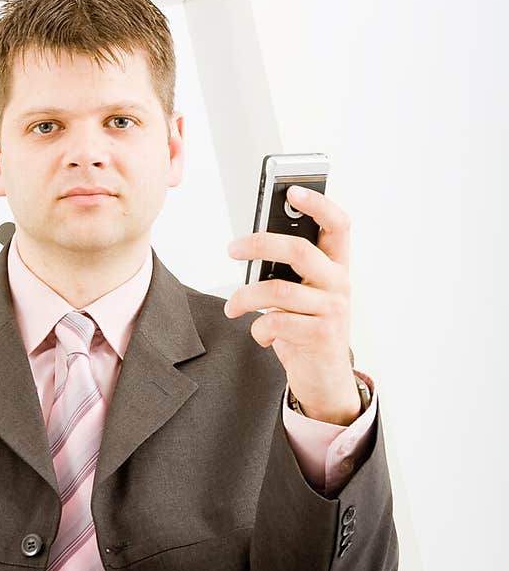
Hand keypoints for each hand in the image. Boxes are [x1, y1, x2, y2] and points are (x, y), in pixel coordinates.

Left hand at [223, 185, 359, 424]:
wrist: (324, 379)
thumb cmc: (307, 329)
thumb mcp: (302, 295)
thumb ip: (288, 272)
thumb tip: (252, 246)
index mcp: (336, 266)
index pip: (338, 224)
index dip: (318, 204)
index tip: (291, 191)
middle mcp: (339, 284)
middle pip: (299, 249)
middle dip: (259, 244)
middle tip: (233, 249)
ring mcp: (333, 310)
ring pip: (277, 289)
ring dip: (245, 297)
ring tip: (232, 306)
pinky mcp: (320, 335)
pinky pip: (276, 321)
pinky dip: (259, 329)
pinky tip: (261, 335)